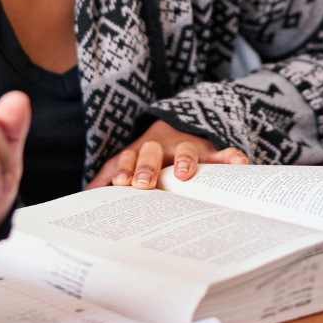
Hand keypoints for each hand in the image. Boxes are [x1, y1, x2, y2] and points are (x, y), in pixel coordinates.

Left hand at [86, 119, 247, 189]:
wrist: (177, 123)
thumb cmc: (148, 156)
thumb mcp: (126, 164)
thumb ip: (107, 180)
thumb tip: (83, 198)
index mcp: (138, 153)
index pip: (127, 158)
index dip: (124, 169)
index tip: (122, 183)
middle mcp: (161, 148)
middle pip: (151, 152)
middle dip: (146, 167)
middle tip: (143, 184)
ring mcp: (186, 148)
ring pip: (184, 150)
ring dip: (183, 160)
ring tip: (183, 174)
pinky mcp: (210, 152)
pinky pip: (222, 152)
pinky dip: (230, 156)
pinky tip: (239, 163)